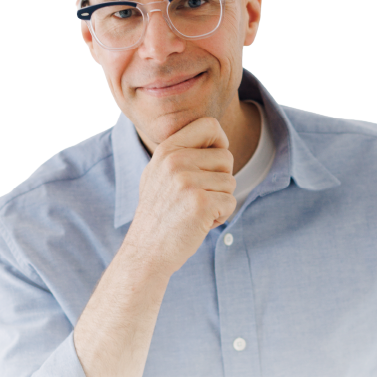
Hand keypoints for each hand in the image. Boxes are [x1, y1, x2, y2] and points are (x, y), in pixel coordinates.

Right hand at [127, 117, 236, 275]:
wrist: (146, 252)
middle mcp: (176, 161)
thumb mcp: (158, 174)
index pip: (209, 125)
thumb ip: (180, 153)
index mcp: (167, 150)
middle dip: (221, 179)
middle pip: (226, 157)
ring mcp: (187, 181)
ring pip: (230, 182)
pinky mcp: (200, 203)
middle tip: (199, 197)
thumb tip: (215, 136)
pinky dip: (221, 216)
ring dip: (220, 201)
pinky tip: (200, 223)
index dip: (220, 141)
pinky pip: (230, 202)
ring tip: (195, 212)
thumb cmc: (158, 215)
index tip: (214, 162)